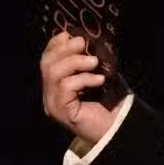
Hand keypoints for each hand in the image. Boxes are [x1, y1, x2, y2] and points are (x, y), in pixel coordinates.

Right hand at [40, 30, 119, 144]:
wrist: (116, 128)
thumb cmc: (109, 101)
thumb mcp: (99, 73)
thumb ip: (90, 58)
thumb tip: (87, 37)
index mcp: (55, 82)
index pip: (47, 57)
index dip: (58, 43)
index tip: (76, 36)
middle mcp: (49, 92)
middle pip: (46, 63)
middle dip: (65, 49)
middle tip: (84, 44)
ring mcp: (53, 103)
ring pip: (54, 73)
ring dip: (75, 62)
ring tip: (94, 62)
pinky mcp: (61, 111)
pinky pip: (66, 87)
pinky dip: (83, 79)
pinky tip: (99, 80)